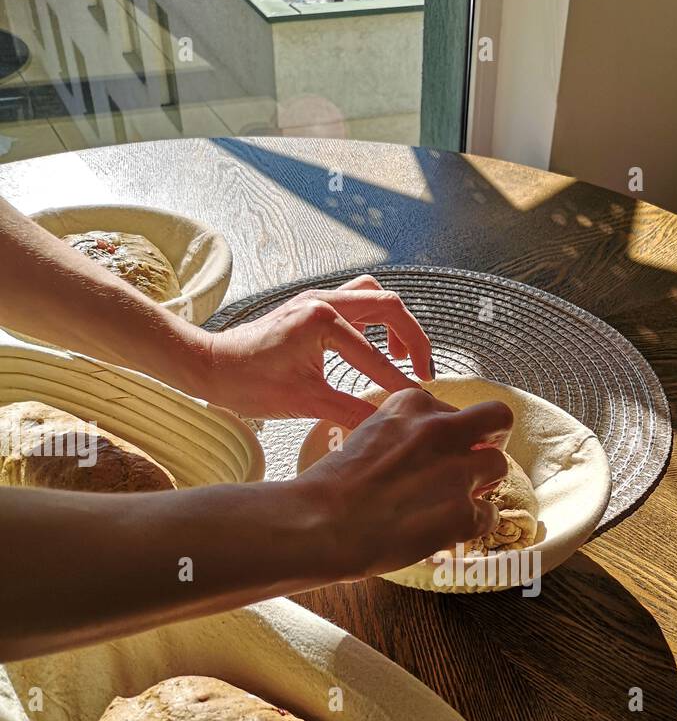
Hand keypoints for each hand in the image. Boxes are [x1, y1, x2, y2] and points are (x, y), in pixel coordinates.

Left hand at [199, 276, 433, 427]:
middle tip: (422, 371)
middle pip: (389, 305)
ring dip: (394, 322)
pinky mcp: (311, 306)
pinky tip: (372, 346)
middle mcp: (323, 300)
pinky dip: (374, 320)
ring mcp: (317, 298)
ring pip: (374, 294)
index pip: (375, 355)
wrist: (210, 366)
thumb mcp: (304, 403)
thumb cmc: (248, 383)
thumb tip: (386, 426)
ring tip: (400, 356)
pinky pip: (356, 300)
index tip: (420, 402)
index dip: (400, 382)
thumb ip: (350, 412)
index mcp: (322, 321)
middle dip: (412, 338)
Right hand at [288, 388, 514, 582]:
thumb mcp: (367, 435)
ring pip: (499, 466)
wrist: (320, 524)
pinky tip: (449, 530)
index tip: (440, 451)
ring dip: (483, 484)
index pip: (454, 409)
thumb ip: (403, 435)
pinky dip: (474, 524)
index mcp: (412, 406)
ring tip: (455, 501)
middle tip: (478, 460)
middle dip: (493, 438)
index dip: (452, 433)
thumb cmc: (332, 487)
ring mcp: (455, 471)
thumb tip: (423, 453)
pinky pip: (490, 514)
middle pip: (498, 419)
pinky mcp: (462, 512)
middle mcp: (440, 430)